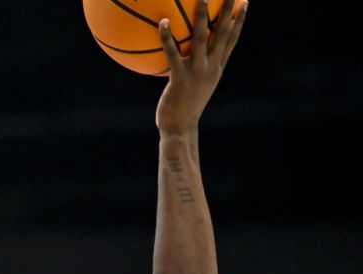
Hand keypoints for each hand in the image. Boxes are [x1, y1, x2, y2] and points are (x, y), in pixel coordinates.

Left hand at [155, 0, 247, 134]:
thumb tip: (188, 54)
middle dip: (228, 11)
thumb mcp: (195, 86)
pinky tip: (163, 21)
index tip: (244, 2)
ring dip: (202, 17)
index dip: (239, 20)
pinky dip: (167, 37)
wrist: (180, 128)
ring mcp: (196, 73)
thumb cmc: (184, 107)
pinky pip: (173, 53)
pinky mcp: (179, 78)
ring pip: (201, 39)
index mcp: (216, 69)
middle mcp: (210, 68)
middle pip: (222, 34)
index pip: (231, 40)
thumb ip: (196, 68)